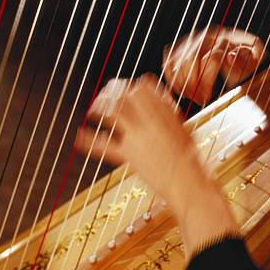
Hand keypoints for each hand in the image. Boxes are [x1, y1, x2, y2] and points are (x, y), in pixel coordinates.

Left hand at [75, 75, 237, 252]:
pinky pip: (105, 145)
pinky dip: (89, 140)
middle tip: (105, 95)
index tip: (127, 89)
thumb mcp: (183, 130)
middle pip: (126, 94)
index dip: (132, 85)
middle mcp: (151, 120)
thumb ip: (167, 117)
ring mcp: (139, 136)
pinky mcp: (129, 155)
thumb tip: (159, 107)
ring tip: (92, 111)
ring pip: (114, 111)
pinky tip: (79, 136)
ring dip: (100, 108)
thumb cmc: (190, 160)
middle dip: (112, 91)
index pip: (144, 86)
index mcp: (166, 112)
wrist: (189, 183)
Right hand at [163, 26, 264, 104]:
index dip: (207, 81)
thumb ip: (246, 59)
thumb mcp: (255, 61)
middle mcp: (207, 36)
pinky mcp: (182, 46)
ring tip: (193, 96)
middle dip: (193, 84)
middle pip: (191, 59)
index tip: (208, 97)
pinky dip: (171, 77)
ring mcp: (193, 40)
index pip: (211, 59)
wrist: (242, 54)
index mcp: (226, 38)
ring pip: (178, 60)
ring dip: (183, 83)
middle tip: (199, 100)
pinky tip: (180, 89)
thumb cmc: (250, 61)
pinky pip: (169, 61)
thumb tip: (230, 56)